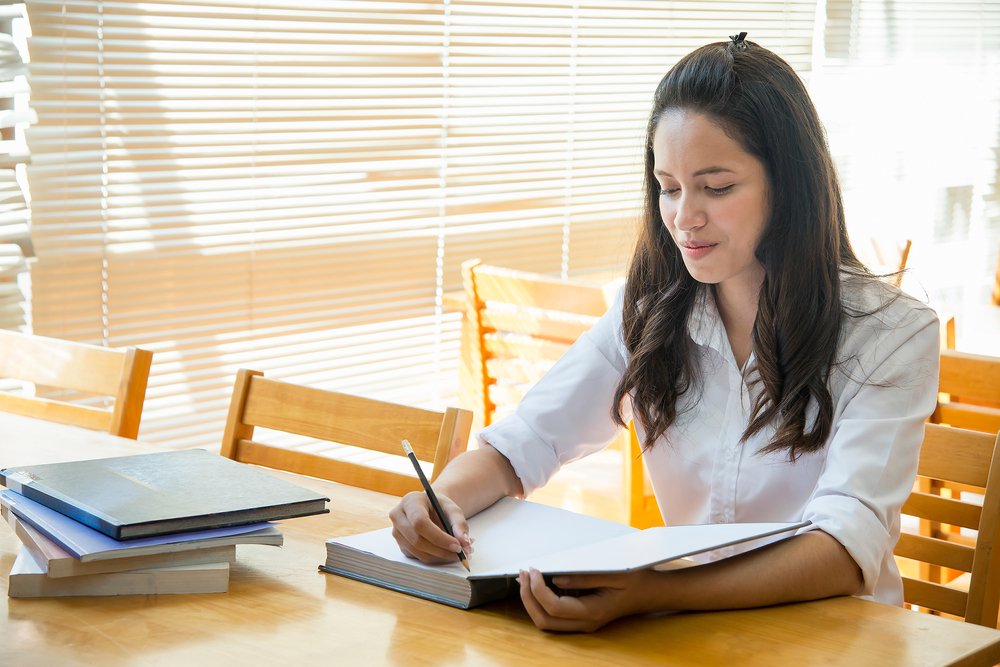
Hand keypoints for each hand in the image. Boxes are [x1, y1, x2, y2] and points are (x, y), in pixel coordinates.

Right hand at [389, 491, 473, 564]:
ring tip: (457, 553)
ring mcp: (397, 532)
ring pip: (418, 552)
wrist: (430, 508)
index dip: (439, 537)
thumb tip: (464, 542)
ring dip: (440, 557)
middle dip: (441, 550)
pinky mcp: (401, 545)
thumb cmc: (439, 507)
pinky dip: (435, 558)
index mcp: (410, 501)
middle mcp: (398, 516)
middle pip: (417, 540)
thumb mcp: (452, 509)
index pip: (420, 522)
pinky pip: (418, 557)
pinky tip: (446, 553)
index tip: (457, 546)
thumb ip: (459, 524)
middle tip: (460, 553)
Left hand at [517, 568, 651, 632]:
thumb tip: (555, 578)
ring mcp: (583, 623)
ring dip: (531, 601)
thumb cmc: (636, 579)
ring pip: (546, 622)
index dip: (537, 590)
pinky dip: (540, 603)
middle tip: (523, 573)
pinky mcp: (581, 618)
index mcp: (593, 612)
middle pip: (544, 620)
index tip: (533, 570)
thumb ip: (584, 578)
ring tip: (526, 577)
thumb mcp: (613, 574)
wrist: (652, 593)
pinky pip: (553, 618)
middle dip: (528, 597)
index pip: (554, 608)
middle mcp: (586, 623)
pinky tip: (537, 585)